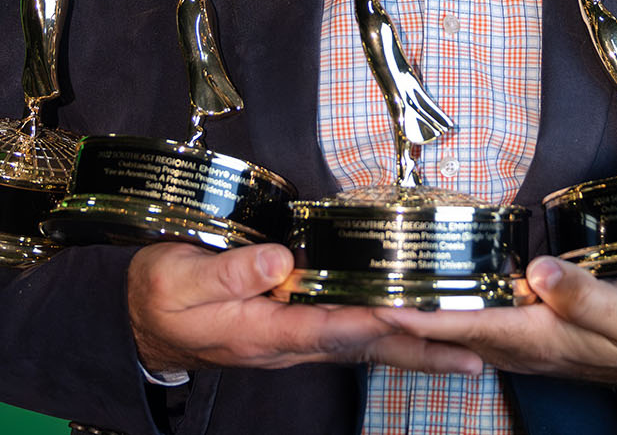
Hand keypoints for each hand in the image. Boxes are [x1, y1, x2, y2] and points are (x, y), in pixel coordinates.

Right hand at [127, 242, 483, 375]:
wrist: (145, 325)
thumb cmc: (161, 295)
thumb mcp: (178, 278)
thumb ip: (228, 271)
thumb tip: (280, 260)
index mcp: (262, 329)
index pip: (329, 327)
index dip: (373, 321)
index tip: (414, 316)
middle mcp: (289, 341)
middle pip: (364, 348)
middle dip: (418, 352)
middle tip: (471, 356)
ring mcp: (297, 339)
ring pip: (366, 346)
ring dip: (416, 350)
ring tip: (467, 352)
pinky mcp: (299, 330)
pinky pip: (355, 337)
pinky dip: (392, 338)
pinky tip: (420, 333)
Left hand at [374, 256, 616, 387]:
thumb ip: (584, 293)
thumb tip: (540, 270)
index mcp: (535, 336)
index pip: (462, 324)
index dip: (417, 313)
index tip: (376, 301)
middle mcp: (517, 341)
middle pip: (443, 327)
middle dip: (397, 312)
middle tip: (351, 289)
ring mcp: (518, 337)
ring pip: (451, 323)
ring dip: (412, 308)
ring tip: (371, 284)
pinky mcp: (524, 326)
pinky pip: (469, 317)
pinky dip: (440, 303)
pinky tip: (423, 286)